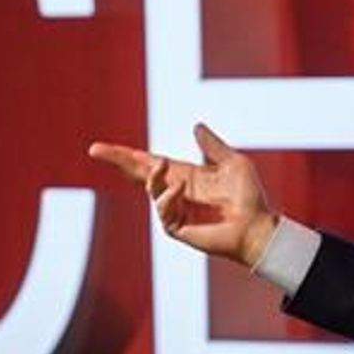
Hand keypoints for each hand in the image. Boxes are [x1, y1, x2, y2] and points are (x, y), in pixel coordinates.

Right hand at [88, 123, 278, 265]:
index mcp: (186, 176)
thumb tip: (196, 126)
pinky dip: (168, 196)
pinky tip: (179, 187)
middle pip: (139, 174)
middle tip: (95, 150)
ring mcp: (176, 211)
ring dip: (152, 176)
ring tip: (160, 165)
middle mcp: (176, 193)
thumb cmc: (250, 197)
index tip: (102, 148)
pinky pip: (163, 211)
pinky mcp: (178, 228)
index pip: (150, 162)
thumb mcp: (233, 163)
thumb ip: (213, 146)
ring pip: (150, 191)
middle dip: (119, 162)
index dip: (128, 155)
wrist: (258, 226)